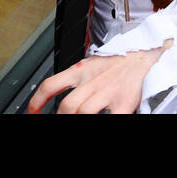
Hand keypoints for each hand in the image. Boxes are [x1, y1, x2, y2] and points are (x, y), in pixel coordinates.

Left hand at [27, 43, 168, 114]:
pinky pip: (109, 119)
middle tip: (58, 121)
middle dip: (59, 118)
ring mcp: (108, 92)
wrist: (145, 54)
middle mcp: (92, 81)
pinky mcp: (124, 102)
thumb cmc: (119, 61)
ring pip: (83, 113)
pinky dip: (103, 122)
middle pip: (66, 105)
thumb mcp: (92, 64)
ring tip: (75, 123)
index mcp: (81, 70)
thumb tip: (63, 96)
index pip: (50, 85)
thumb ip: (78, 79)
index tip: (31, 112)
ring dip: (76, 120)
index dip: (36, 101)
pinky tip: (103, 122)